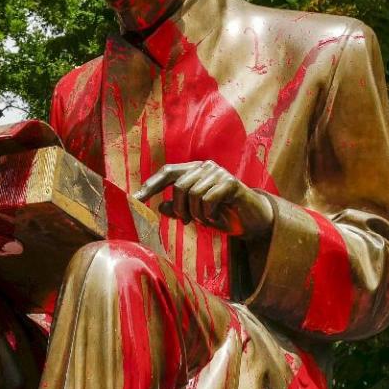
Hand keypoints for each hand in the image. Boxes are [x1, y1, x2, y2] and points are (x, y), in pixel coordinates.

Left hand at [134, 161, 274, 239]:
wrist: (253, 221)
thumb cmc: (223, 215)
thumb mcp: (197, 215)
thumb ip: (179, 209)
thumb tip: (161, 206)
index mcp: (195, 170)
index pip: (168, 172)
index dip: (151, 185)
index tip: (135, 199)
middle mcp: (206, 167)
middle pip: (180, 186)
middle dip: (180, 209)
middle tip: (188, 222)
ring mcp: (220, 173)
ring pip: (193, 194)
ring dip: (197, 214)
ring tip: (206, 220)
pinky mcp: (231, 183)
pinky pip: (208, 198)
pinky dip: (208, 213)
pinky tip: (215, 218)